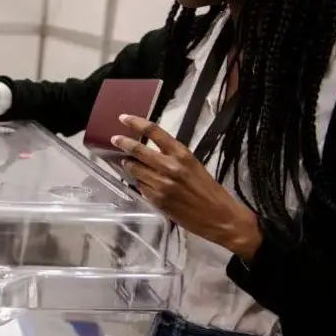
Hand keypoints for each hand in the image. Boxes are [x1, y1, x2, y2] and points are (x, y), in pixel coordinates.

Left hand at [111, 114, 262, 259]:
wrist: (221, 218)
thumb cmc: (209, 190)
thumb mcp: (193, 165)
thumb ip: (172, 157)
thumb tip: (150, 152)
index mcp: (182, 154)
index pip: (154, 132)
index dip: (135, 122)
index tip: (123, 117)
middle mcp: (170, 166)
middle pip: (137, 149)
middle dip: (122, 143)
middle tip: (115, 139)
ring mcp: (161, 184)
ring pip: (134, 169)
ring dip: (128, 165)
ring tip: (128, 164)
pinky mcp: (157, 200)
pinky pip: (140, 187)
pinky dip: (139, 183)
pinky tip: (143, 183)